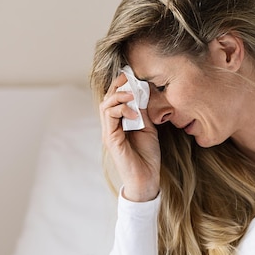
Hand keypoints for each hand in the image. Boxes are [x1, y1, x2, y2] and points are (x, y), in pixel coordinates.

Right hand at [99, 73, 160, 201]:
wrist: (146, 178)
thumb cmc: (147, 156)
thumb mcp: (149, 128)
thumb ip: (143, 112)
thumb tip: (143, 93)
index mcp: (119, 122)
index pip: (115, 99)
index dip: (121, 85)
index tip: (133, 76)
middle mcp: (111, 126)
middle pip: (108, 98)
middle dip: (118, 85)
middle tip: (130, 77)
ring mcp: (109, 132)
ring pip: (106, 105)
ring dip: (119, 96)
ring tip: (133, 94)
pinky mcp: (111, 139)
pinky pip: (110, 117)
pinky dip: (123, 110)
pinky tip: (135, 114)